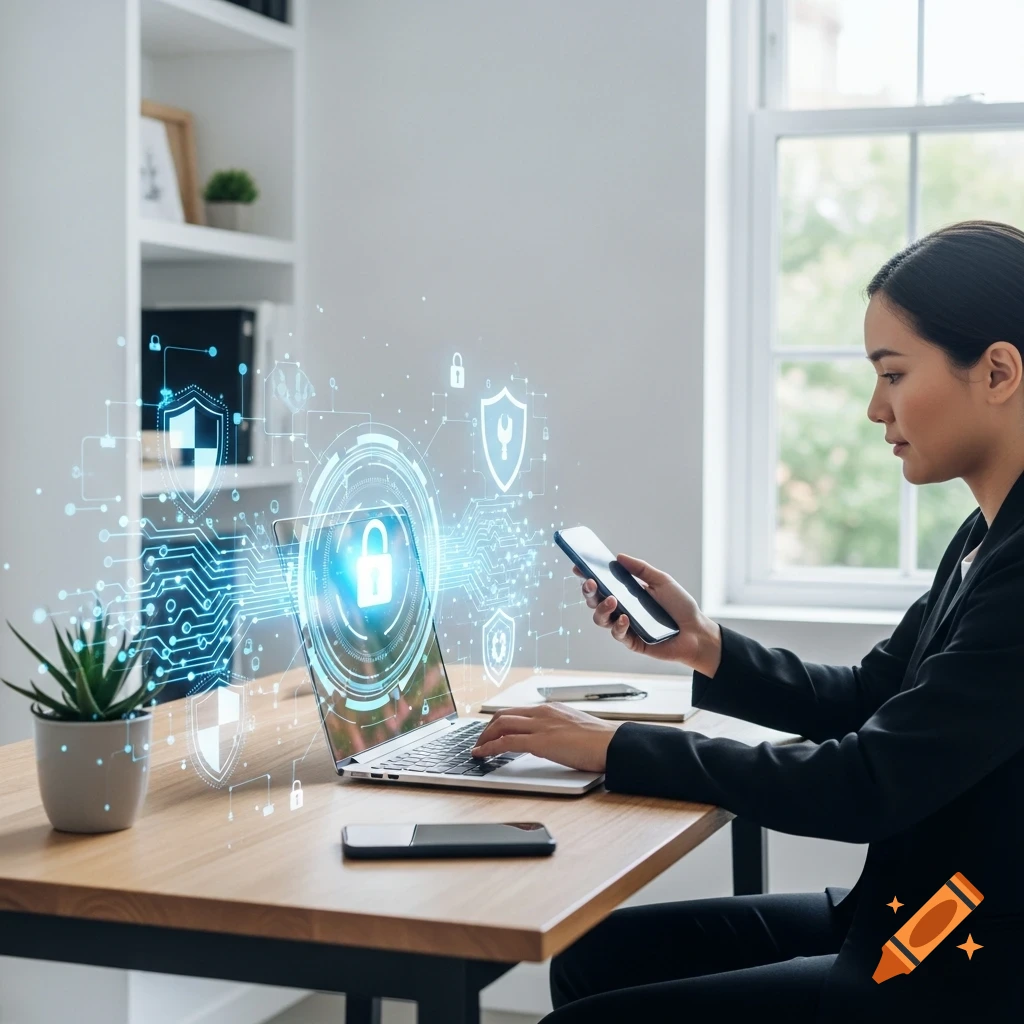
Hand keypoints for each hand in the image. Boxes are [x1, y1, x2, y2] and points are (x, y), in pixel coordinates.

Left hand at [471, 703, 619, 772]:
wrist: (612, 744)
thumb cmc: (600, 741)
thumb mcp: (575, 730)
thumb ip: (558, 731)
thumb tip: (548, 743)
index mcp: (551, 709)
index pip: (517, 711)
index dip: (499, 722)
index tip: (492, 731)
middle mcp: (542, 713)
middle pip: (503, 715)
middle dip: (487, 729)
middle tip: (480, 742)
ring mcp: (540, 726)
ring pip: (501, 724)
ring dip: (484, 737)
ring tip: (477, 749)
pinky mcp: (540, 741)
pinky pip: (506, 742)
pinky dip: (489, 747)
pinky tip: (481, 755)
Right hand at [577, 553, 721, 674]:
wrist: (696, 631)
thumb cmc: (680, 606)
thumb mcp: (662, 581)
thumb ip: (641, 569)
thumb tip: (618, 556)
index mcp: (627, 593)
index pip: (602, 584)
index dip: (588, 576)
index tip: (578, 567)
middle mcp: (622, 609)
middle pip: (595, 601)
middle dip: (588, 591)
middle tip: (591, 582)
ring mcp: (625, 626)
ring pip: (600, 619)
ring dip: (601, 608)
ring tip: (612, 600)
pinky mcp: (632, 642)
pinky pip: (618, 634)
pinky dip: (618, 626)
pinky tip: (625, 619)